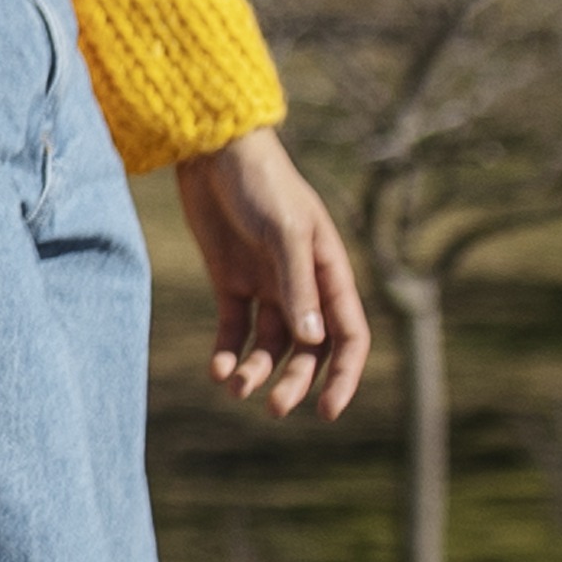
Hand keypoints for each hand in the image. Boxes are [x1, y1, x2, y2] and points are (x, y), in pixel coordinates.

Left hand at [167, 125, 369, 423]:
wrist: (212, 151)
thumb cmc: (261, 183)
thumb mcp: (284, 231)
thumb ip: (297, 283)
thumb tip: (313, 339)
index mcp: (329, 273)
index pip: (348, 336)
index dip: (345, 375)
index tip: (328, 410)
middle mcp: (301, 285)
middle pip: (307, 350)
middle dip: (295, 382)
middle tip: (274, 409)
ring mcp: (265, 285)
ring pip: (269, 346)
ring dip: (256, 371)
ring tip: (234, 386)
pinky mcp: (229, 281)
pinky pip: (233, 329)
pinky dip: (227, 352)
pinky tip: (217, 369)